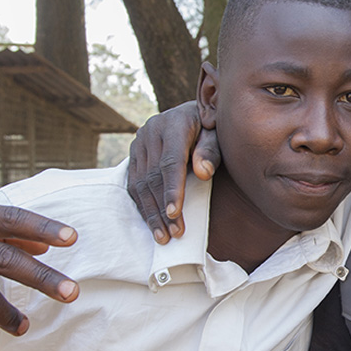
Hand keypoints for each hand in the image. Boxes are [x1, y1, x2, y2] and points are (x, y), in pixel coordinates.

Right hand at [125, 101, 221, 242]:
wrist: (193, 114)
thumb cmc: (210, 129)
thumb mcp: (217, 135)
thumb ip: (211, 151)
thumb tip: (203, 172)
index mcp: (174, 123)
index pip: (170, 161)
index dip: (172, 189)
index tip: (174, 214)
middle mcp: (151, 130)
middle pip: (153, 176)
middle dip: (162, 208)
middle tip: (174, 234)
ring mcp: (140, 141)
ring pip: (140, 182)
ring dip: (150, 212)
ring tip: (162, 236)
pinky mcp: (134, 152)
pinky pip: (133, 183)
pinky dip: (142, 205)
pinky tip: (152, 222)